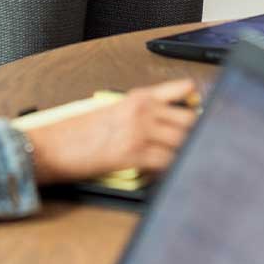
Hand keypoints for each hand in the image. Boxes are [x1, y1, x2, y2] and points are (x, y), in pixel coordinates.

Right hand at [25, 79, 198, 183]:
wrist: (52, 145)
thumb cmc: (77, 132)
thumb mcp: (111, 112)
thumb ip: (140, 115)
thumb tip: (168, 127)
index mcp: (136, 97)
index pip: (180, 90)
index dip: (199, 102)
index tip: (210, 113)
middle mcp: (141, 110)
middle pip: (189, 120)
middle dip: (200, 133)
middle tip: (209, 145)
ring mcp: (139, 132)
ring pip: (183, 142)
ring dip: (191, 153)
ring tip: (199, 162)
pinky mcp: (134, 155)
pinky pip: (168, 162)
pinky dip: (174, 169)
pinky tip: (175, 174)